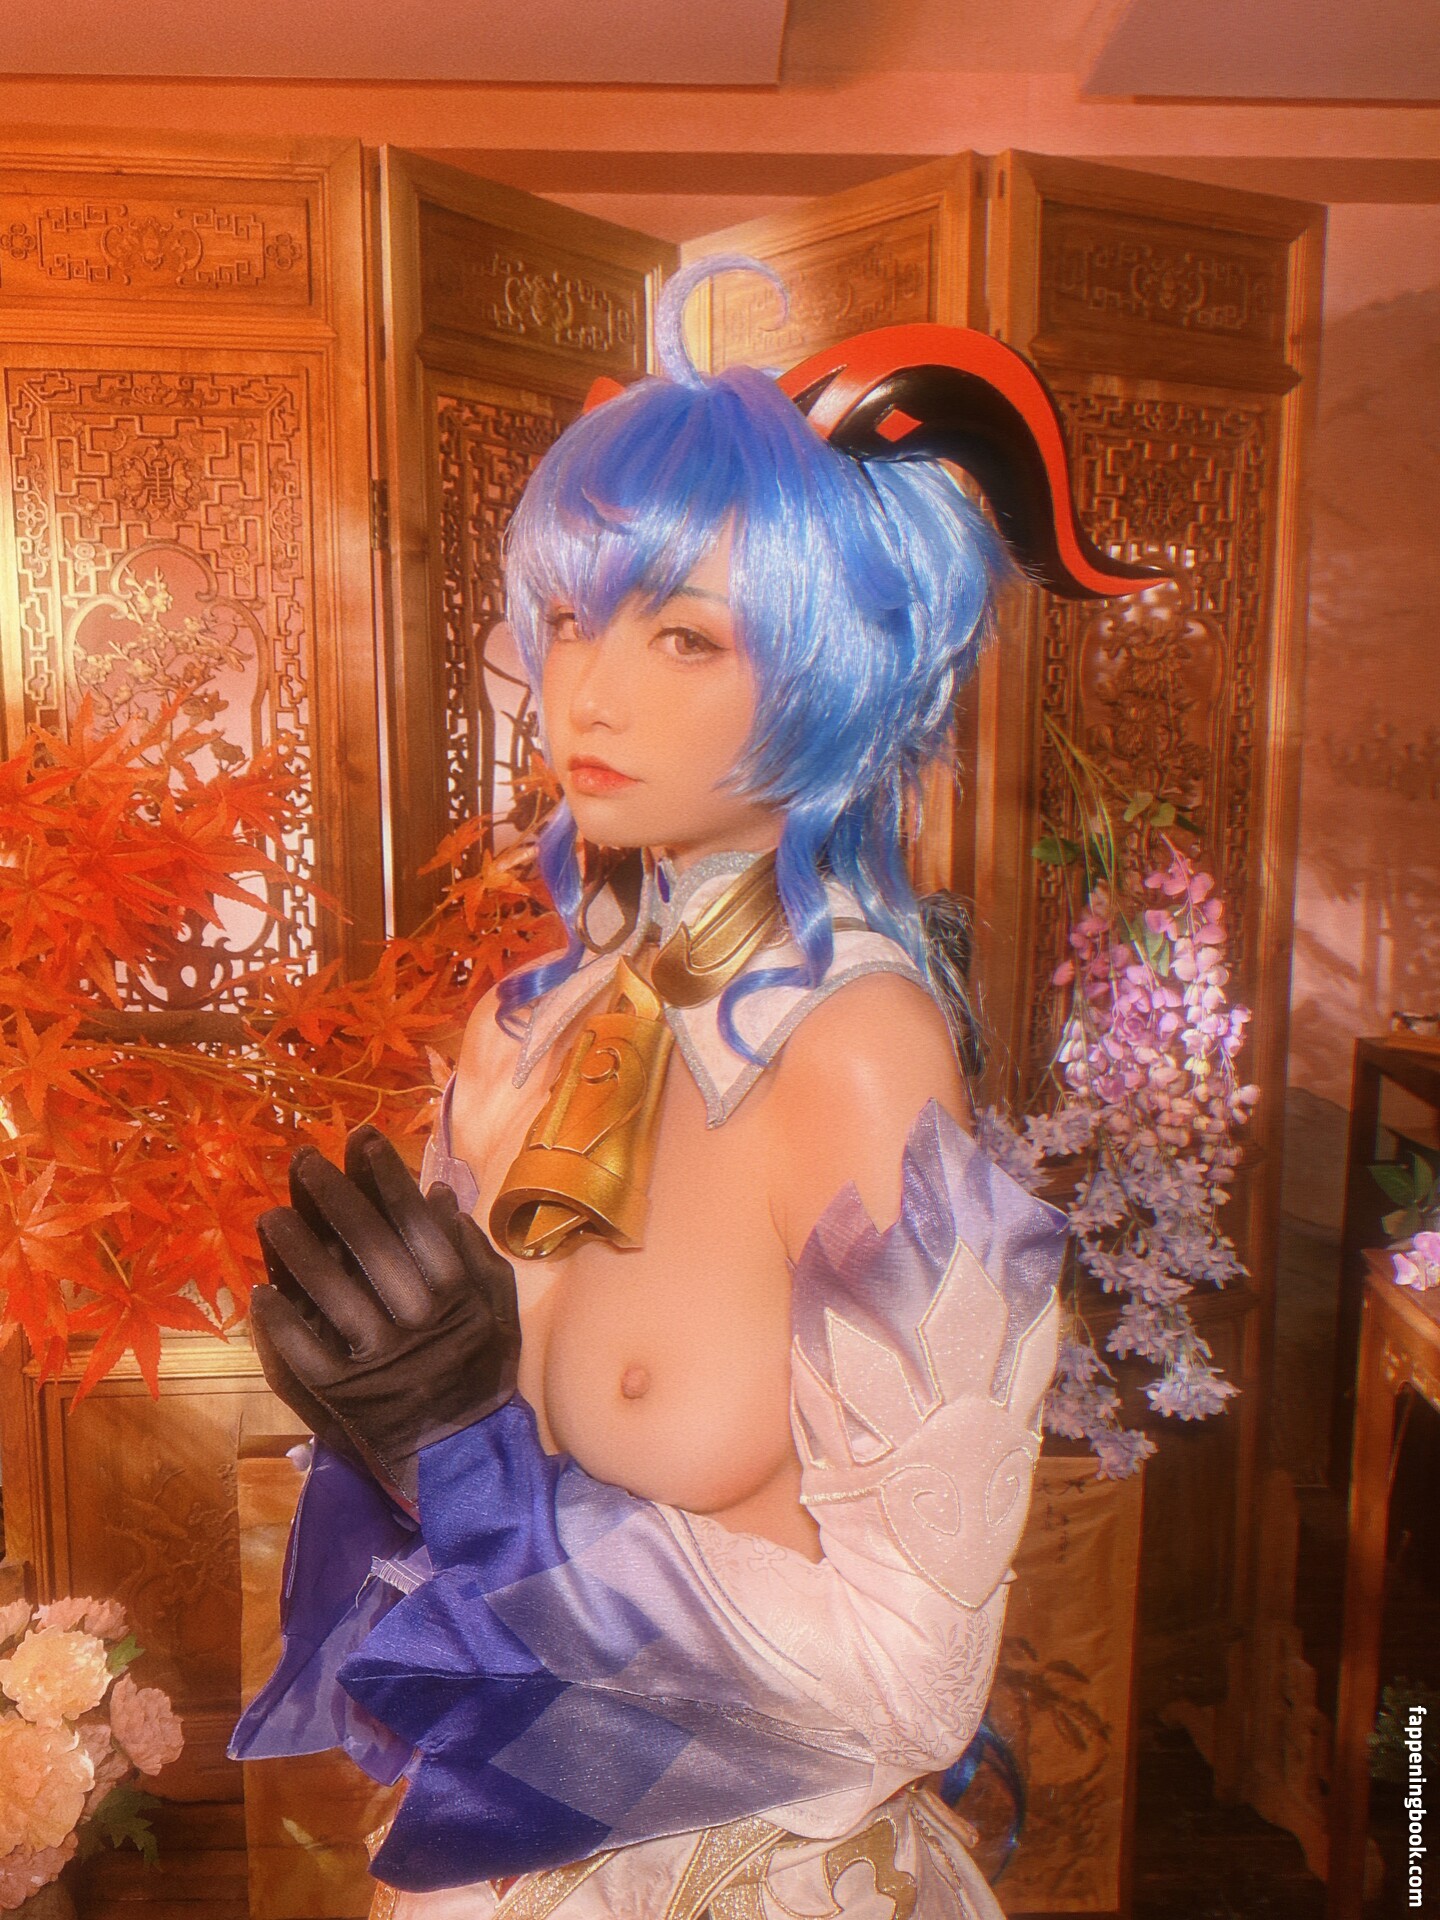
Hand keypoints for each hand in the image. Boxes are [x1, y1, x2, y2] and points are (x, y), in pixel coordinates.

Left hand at [250, 1126, 519, 1514]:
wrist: (462, 1453)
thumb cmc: (479, 1370)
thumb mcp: (496, 1305)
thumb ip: (473, 1252)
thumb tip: (439, 1196)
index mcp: (455, 1292)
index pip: (414, 1218)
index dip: (386, 1174)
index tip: (362, 1138)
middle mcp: (415, 1318)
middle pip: (367, 1242)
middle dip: (332, 1193)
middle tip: (304, 1159)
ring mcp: (374, 1357)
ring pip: (327, 1290)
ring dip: (295, 1248)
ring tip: (270, 1215)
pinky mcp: (339, 1392)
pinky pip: (301, 1349)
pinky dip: (279, 1321)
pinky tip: (260, 1291)